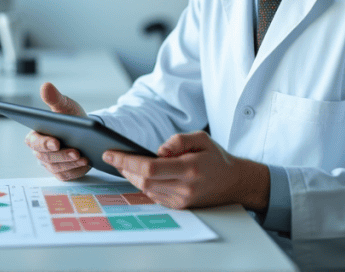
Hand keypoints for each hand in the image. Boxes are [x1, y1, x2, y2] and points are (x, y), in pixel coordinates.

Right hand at [24, 82, 91, 180]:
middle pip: (46, 157)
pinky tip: (87, 163)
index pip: (34, 142)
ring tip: (84, 157)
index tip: (56, 142)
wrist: (86, 131)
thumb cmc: (71, 118)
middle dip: (62, 155)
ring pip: (57, 167)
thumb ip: (55, 99)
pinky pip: (67, 174)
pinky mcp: (62, 172)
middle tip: (75, 151)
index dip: (43, 144)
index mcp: (36, 135)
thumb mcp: (65, 106)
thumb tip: (46, 86)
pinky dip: (77, 170)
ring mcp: (51, 163)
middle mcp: (41, 152)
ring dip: (71, 163)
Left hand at [102, 131, 269, 210]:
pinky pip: (154, 196)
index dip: (126, 161)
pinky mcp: (180, 206)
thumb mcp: (201, 138)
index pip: (149, 167)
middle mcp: (184, 188)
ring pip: (146, 189)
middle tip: (113, 157)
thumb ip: (178, 140)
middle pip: (143, 180)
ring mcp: (181, 200)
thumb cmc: (216, 158)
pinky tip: (138, 174)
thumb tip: (157, 150)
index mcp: (189, 169)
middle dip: (124, 169)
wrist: (233, 182)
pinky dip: (143, 184)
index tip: (110, 154)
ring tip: (122, 164)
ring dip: (131, 177)